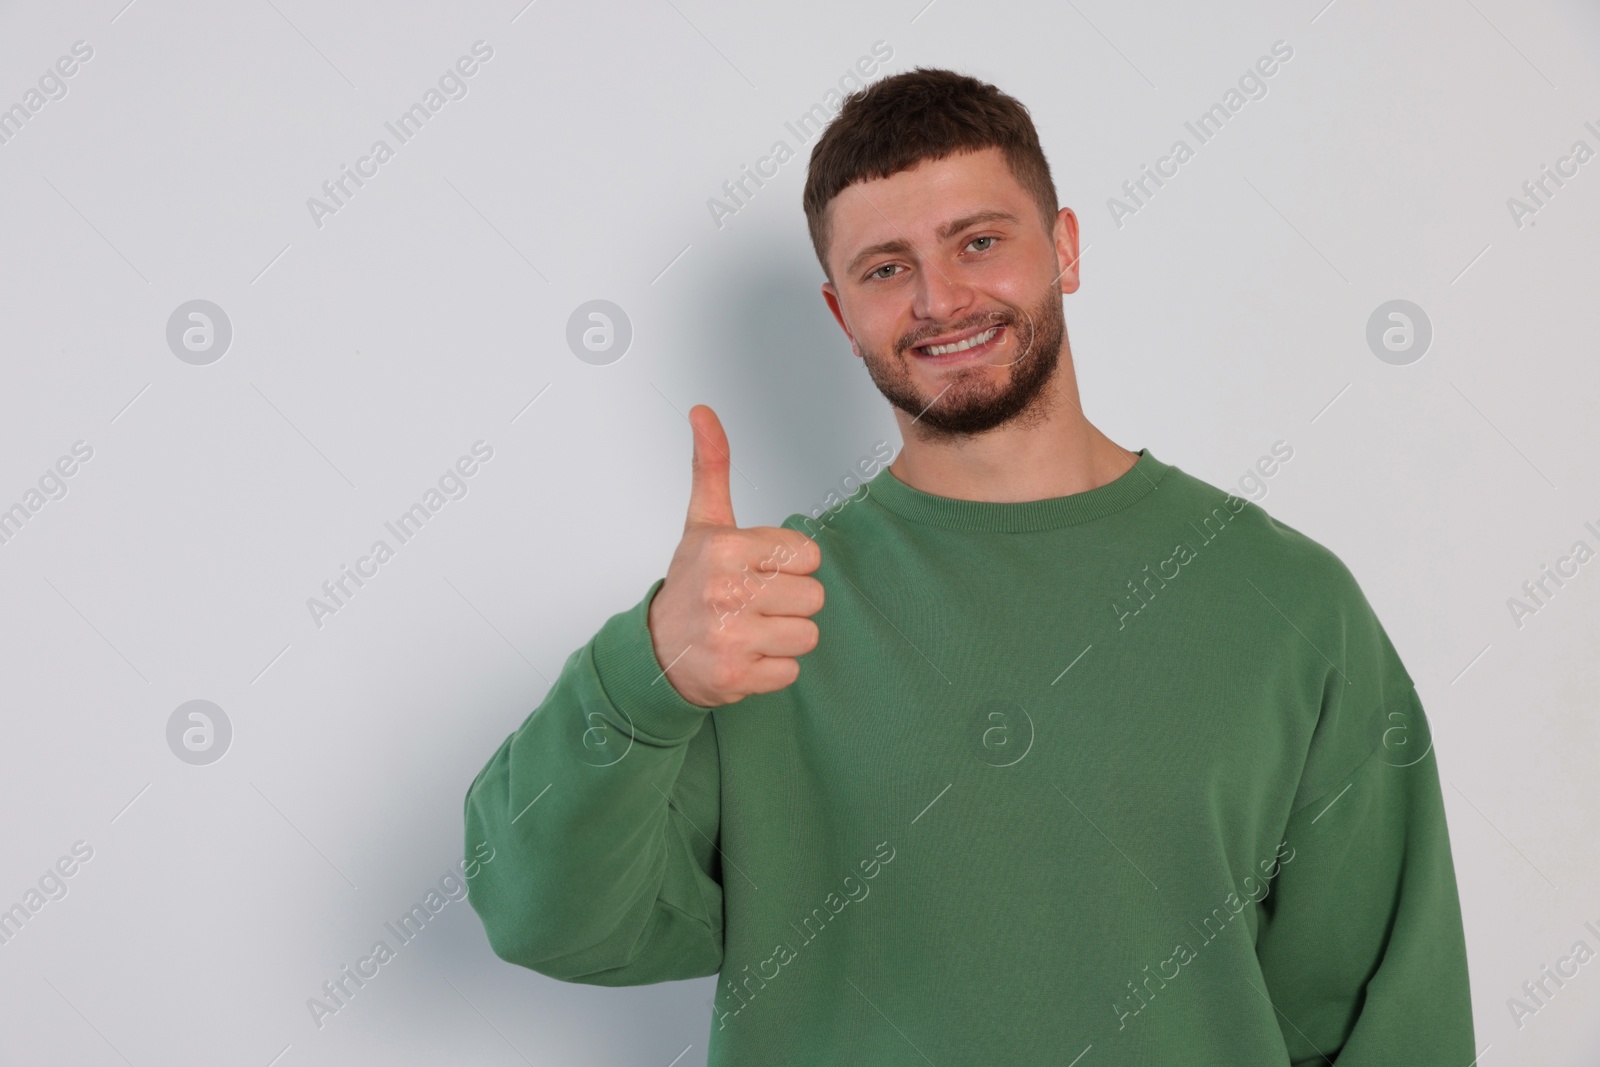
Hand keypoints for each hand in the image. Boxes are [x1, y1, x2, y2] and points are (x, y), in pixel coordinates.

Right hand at [646, 405, 823, 706]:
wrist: (656, 651)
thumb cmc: (690, 584)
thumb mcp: (702, 523)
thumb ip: (711, 466)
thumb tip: (702, 410)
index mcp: (726, 548)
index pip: (808, 556)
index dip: (789, 565)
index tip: (758, 571)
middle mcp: (726, 591)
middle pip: (814, 597)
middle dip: (789, 602)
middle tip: (754, 604)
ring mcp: (730, 637)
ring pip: (808, 635)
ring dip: (784, 637)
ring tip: (751, 629)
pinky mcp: (735, 677)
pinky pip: (791, 672)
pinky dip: (772, 669)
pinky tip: (745, 655)